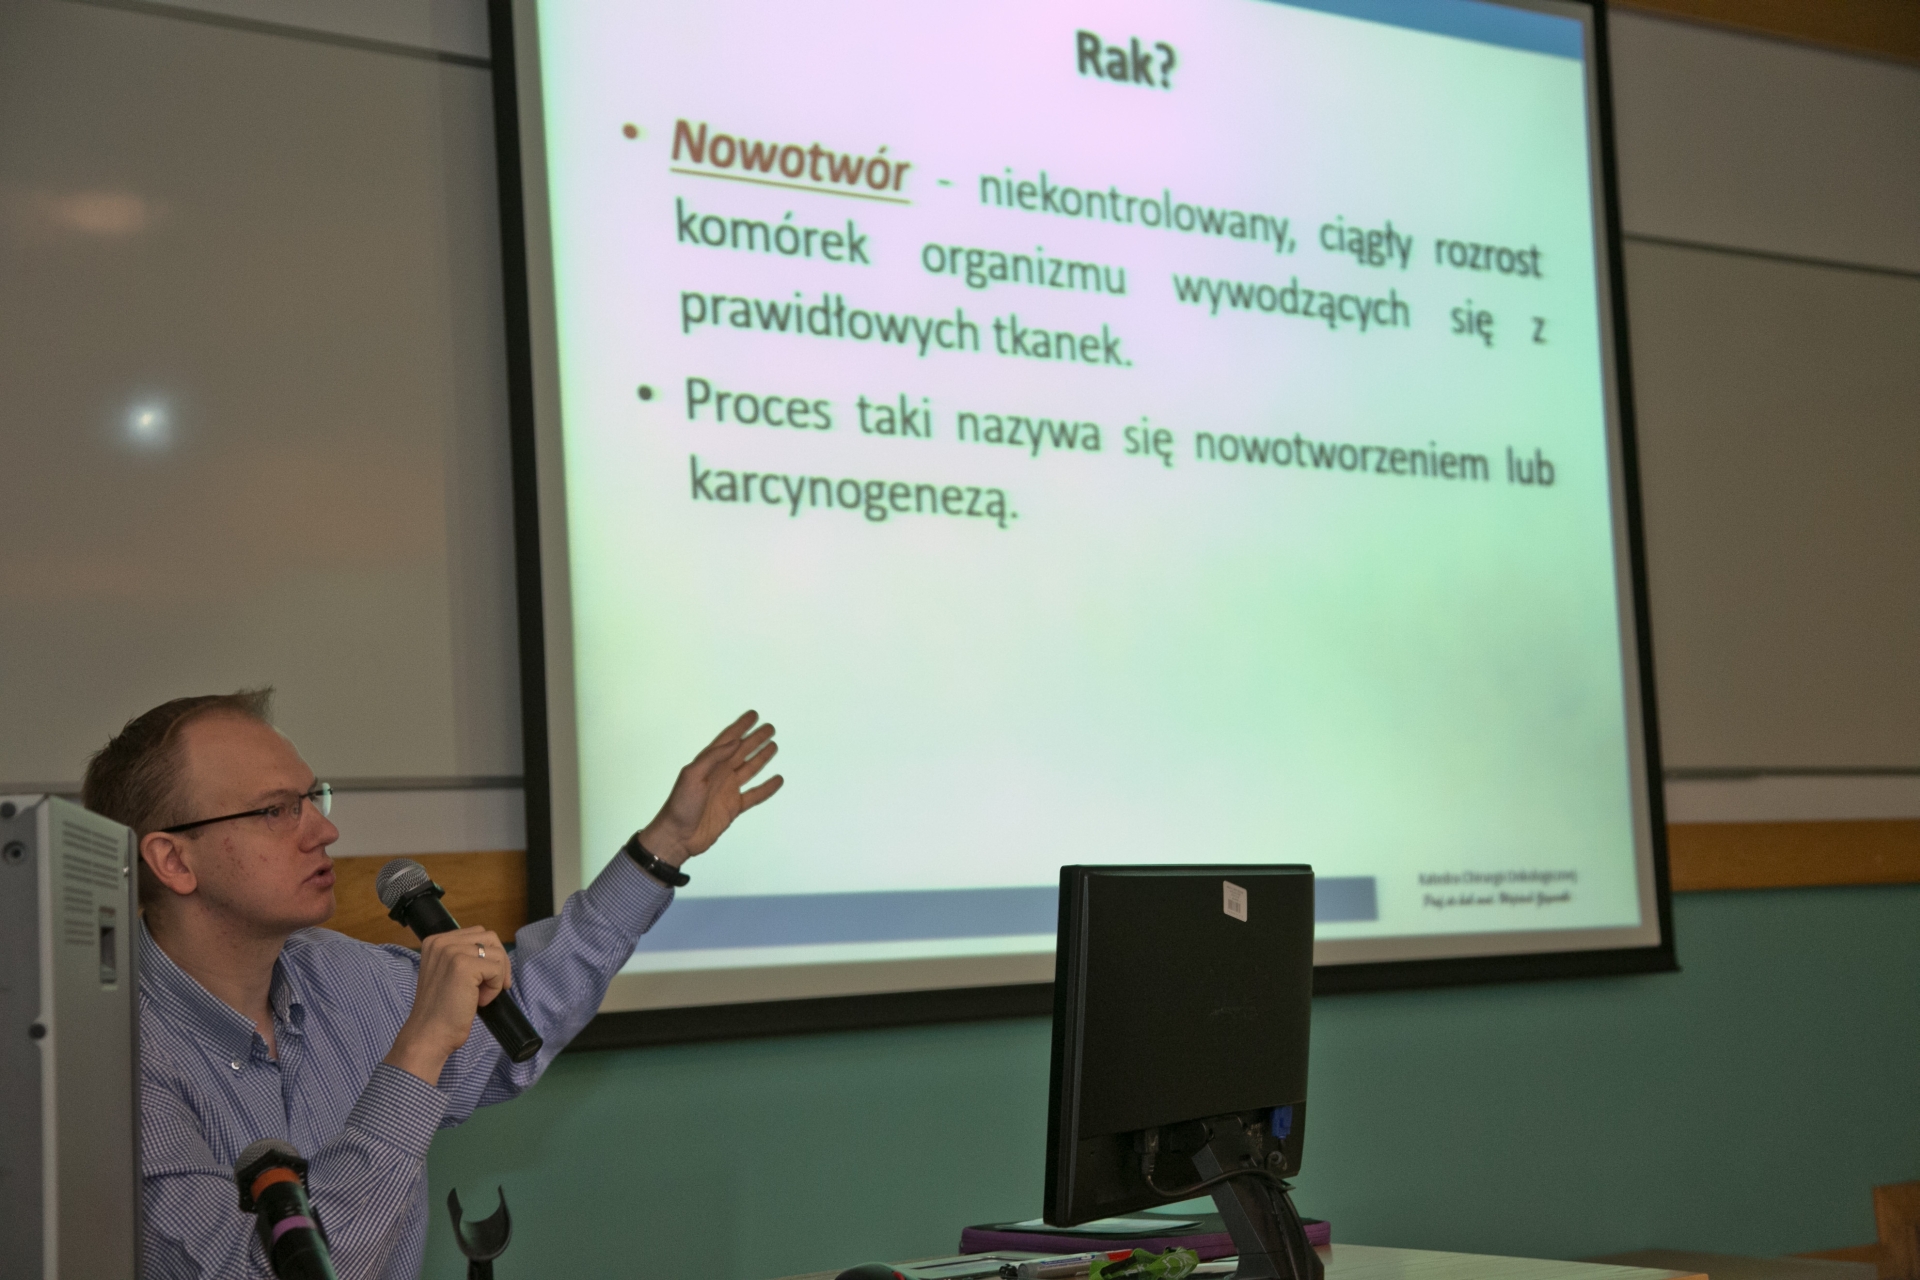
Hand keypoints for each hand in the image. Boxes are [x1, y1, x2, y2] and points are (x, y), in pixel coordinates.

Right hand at [383, 927, 508, 1084]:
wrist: (429, 1035)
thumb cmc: (441, 1010)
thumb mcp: (447, 973)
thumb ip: (464, 957)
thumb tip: (496, 951)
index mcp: (435, 941)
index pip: (478, 934)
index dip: (488, 957)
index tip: (484, 979)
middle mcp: (441, 942)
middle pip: (490, 938)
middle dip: (499, 963)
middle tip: (492, 987)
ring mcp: (451, 952)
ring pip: (497, 953)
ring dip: (496, 977)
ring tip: (479, 996)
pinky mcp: (464, 966)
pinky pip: (497, 969)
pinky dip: (495, 988)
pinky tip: (479, 1001)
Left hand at [635, 710, 783, 866]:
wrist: (678, 836)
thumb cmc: (680, 805)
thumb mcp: (692, 776)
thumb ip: (712, 758)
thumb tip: (734, 743)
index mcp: (708, 763)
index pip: (728, 740)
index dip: (740, 726)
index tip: (753, 715)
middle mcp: (719, 773)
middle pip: (742, 751)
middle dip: (755, 738)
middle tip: (769, 728)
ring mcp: (727, 790)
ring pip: (750, 769)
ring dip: (761, 757)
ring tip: (773, 745)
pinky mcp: (733, 807)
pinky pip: (754, 794)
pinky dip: (767, 788)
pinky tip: (777, 780)